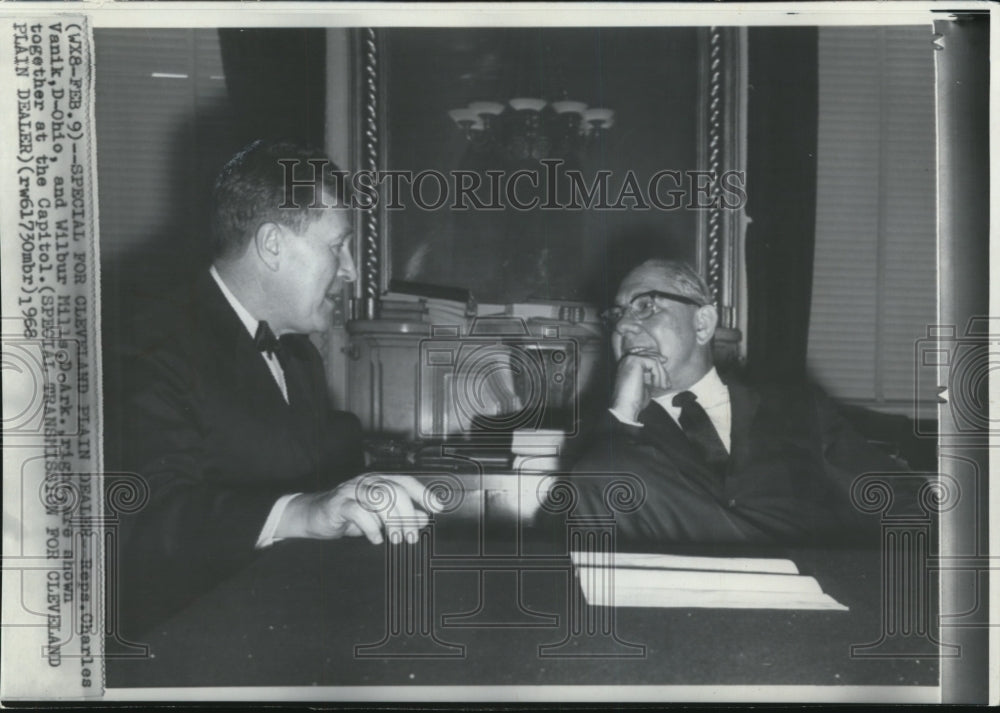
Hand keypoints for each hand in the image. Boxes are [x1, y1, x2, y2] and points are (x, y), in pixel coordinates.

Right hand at [276, 474, 436, 544]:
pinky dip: (370, 527)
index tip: (437, 509)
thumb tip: (424, 518)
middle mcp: (367, 481)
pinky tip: (375, 539)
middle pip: (395, 491)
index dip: (423, 494)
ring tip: (395, 540)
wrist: (312, 515)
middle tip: (412, 537)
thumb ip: (400, 515)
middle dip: (407, 515)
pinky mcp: (337, 504)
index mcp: (379, 481)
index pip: (406, 482)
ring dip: (391, 521)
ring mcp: (351, 490)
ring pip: (379, 498)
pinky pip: (358, 511)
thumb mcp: (378, 516)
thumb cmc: (348, 514)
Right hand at [610, 349, 669, 421]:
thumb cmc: (635, 400)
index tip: (665, 361)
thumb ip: (651, 375)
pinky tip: (656, 385)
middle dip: (661, 369)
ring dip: (662, 375)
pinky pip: (654, 363)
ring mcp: (630, 359)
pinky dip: (658, 376)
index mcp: (628, 364)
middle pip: (651, 355)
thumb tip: (663, 370)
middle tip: (667, 383)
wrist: (626, 407)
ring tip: (662, 387)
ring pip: (654, 360)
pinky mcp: (635, 361)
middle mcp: (627, 359)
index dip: (655, 357)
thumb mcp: (646, 385)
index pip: (644, 354)